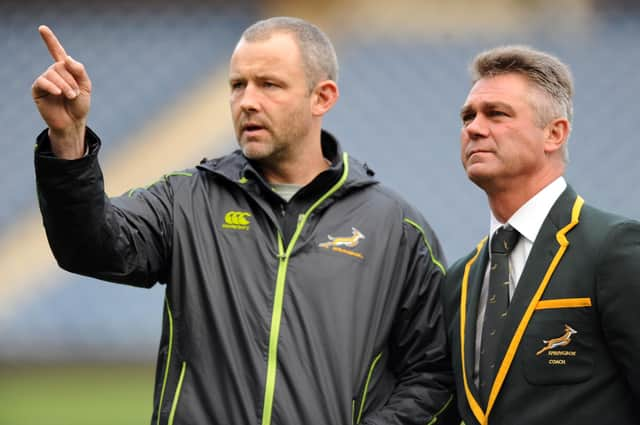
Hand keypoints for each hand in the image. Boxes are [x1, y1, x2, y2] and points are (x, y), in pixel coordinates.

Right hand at [32, 25, 91, 158]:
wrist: (73, 123)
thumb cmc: (80, 105)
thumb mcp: (86, 87)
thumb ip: (80, 71)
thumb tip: (67, 58)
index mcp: (66, 70)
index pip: (57, 52)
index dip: (50, 40)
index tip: (42, 28)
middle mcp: (54, 73)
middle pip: (61, 65)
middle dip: (72, 80)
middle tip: (75, 94)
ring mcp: (45, 80)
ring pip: (53, 73)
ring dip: (65, 85)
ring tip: (70, 96)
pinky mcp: (38, 90)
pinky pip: (43, 81)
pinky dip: (52, 86)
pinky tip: (58, 93)